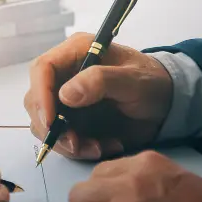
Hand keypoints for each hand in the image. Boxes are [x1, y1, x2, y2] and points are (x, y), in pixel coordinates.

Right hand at [24, 32, 173, 160]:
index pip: (42, 69)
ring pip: (45, 125)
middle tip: (77, 144)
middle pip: (35, 101)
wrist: (165, 104)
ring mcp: (65, 99)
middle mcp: (65, 74)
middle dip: (52, 127)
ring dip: (67, 143)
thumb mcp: (134, 80)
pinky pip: (61, 139)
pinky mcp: (71, 120)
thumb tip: (65, 95)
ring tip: (98, 148)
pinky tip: (104, 147)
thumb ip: (102, 81)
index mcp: (76, 52)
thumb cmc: (152, 83)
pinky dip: (78, 149)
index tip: (51, 123)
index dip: (41, 96)